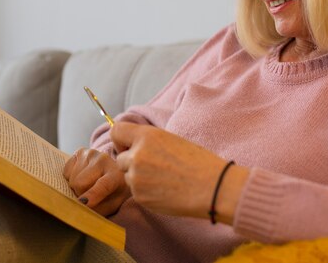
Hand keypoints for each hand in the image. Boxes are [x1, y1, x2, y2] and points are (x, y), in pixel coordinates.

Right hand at [63, 148, 130, 215]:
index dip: (92, 195)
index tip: (83, 203)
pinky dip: (70, 178)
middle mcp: (104, 160)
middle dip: (79, 194)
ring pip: (72, 178)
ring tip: (86, 185)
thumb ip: (97, 210)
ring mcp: (91, 153)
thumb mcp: (110, 205)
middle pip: (80, 183)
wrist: (112, 173)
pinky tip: (81, 176)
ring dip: (75, 187)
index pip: (103, 185)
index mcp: (116, 175)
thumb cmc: (112, 192)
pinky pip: (66, 171)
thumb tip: (80, 208)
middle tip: (87, 196)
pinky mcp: (80, 151)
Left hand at [110, 122, 247, 221]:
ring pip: (128, 176)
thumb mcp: (171, 139)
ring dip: (138, 177)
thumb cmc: (197, 162)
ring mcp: (136, 178)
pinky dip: (145, 191)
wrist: (211, 187)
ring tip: (163, 179)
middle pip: (120, 158)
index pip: (116, 131)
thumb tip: (131, 146)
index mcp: (146, 136)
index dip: (121, 140)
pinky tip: (164, 190)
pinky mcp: (140, 196)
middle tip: (153, 166)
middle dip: (131, 162)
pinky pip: (135, 192)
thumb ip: (147, 142)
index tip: (128, 145)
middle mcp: (137, 155)